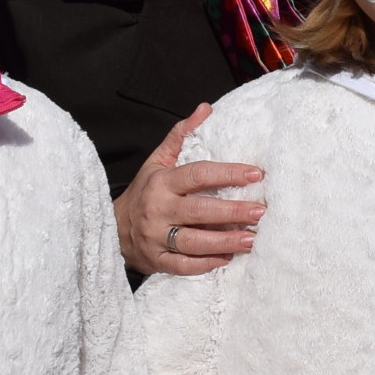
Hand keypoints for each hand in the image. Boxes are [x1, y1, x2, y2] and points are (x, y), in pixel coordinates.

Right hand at [115, 104, 263, 277]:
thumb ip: (181, 135)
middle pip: (200, 210)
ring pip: (194, 242)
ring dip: (225, 241)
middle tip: (261, 212)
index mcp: (162, 182)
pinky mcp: (157, 260)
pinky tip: (227, 259)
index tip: (255, 174)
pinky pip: (183, 265)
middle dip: (233, 212)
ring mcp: (156, 237)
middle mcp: (158, 209)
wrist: (113, 228)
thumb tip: (205, 109)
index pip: (198, 175)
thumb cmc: (144, 191)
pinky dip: (206, 264)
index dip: (227, 174)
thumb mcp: (157, 161)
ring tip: (252, 239)